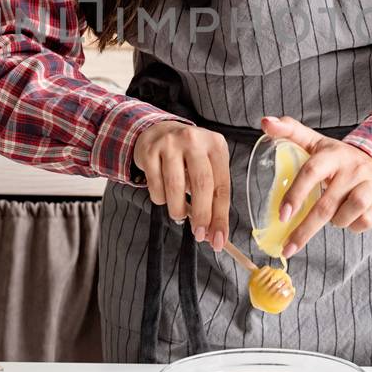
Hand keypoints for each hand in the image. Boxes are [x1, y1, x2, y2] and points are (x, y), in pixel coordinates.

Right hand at [132, 120, 231, 253]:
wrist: (158, 132)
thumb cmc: (188, 157)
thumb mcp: (206, 167)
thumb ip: (211, 197)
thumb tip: (214, 234)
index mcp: (216, 145)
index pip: (222, 186)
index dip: (221, 216)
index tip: (219, 239)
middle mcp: (194, 139)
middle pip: (202, 184)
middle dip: (202, 216)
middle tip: (199, 235)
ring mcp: (170, 143)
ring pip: (175, 188)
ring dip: (178, 210)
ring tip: (179, 213)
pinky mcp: (149, 151)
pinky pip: (155, 187)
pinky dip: (161, 199)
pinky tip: (164, 194)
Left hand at [263, 115, 371, 259]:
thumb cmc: (337, 157)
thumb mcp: (314, 141)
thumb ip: (289, 130)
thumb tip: (264, 122)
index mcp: (331, 154)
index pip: (311, 172)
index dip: (295, 194)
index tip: (282, 216)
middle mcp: (352, 168)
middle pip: (325, 205)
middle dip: (305, 230)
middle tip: (288, 247)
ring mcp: (368, 184)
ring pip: (346, 214)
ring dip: (334, 223)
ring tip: (331, 216)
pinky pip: (362, 222)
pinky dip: (351, 226)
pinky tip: (348, 217)